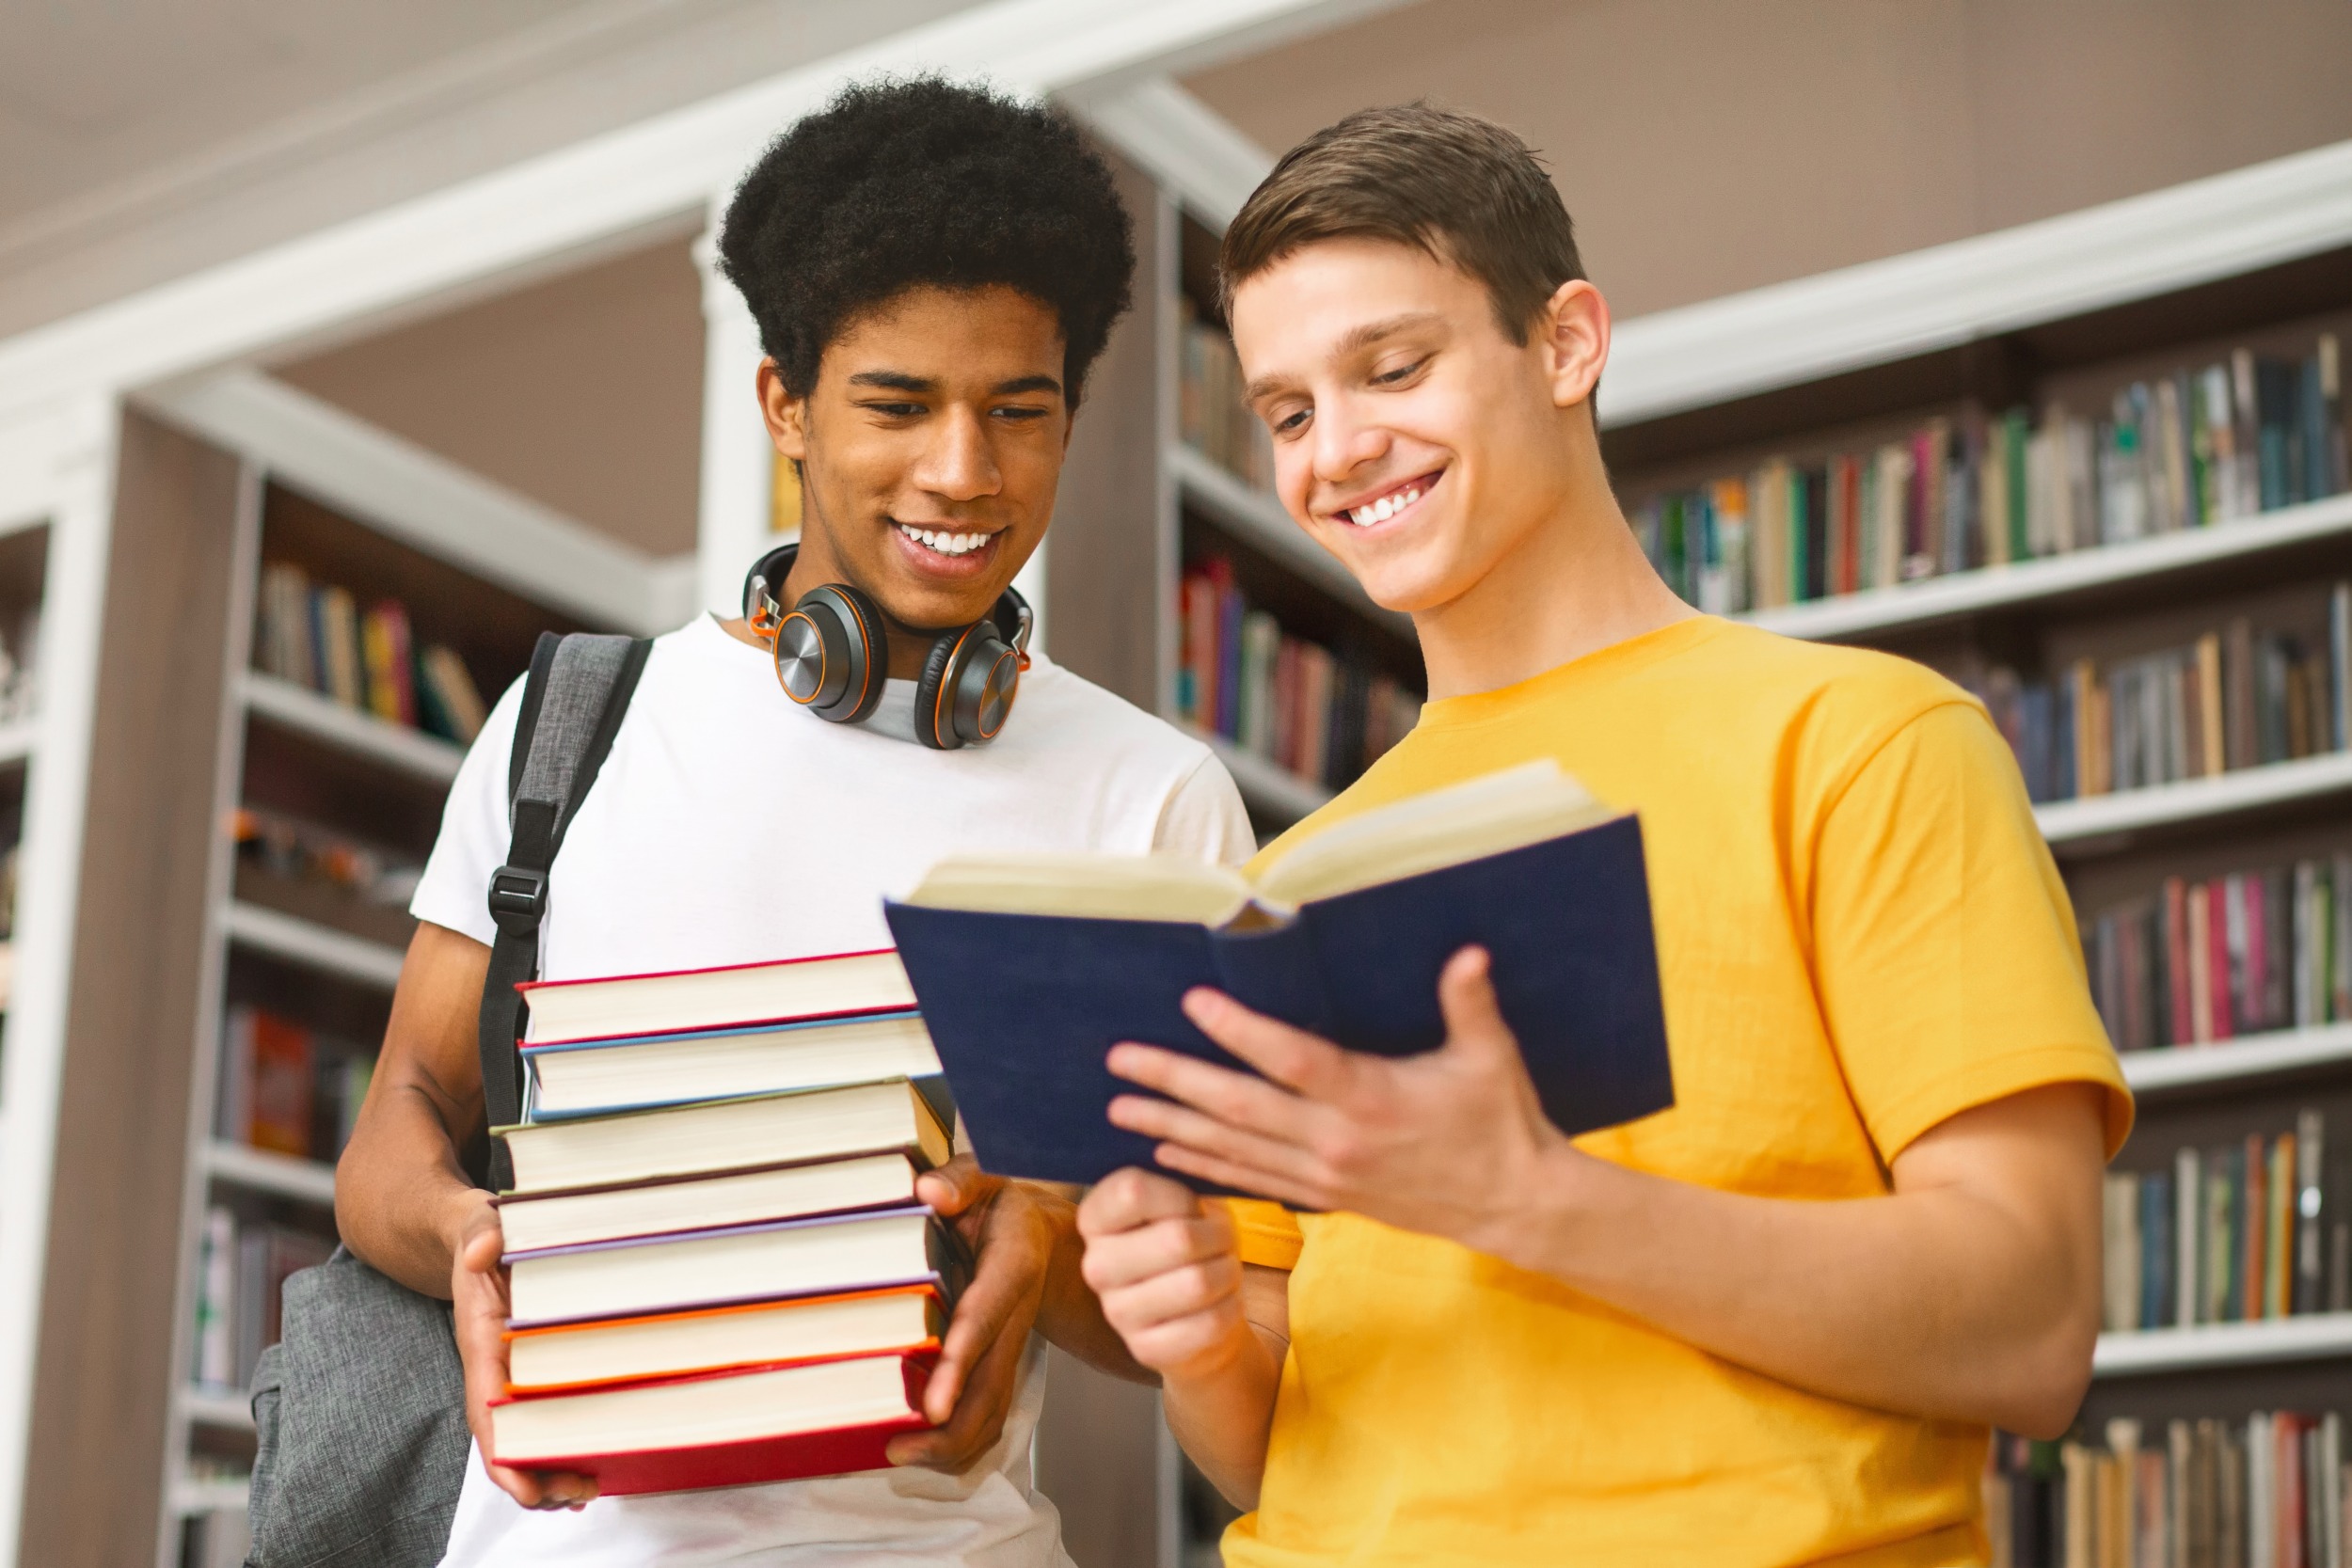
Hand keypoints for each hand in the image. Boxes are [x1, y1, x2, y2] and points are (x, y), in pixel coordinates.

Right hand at [449, 1195, 595, 1509]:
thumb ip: (480, 1233)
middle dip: (536, 1475)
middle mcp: (493, 1368)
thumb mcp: (480, 1223)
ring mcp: (513, 1372)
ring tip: (589, 1490)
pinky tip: (595, 1459)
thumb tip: (479, 1250)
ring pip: (526, 1433)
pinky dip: (564, 1440)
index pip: (485, 1408)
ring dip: (552, 1466)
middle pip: (507, 1437)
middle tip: (582, 1493)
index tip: (525, 1486)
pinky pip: (546, 1413)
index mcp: (480, 1342)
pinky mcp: (534, 1367)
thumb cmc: (480, 1232)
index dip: (502, 1452)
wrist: (471, 1236)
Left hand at [887, 1156, 1063, 1470]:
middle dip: (951, 1428)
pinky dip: (962, 1444)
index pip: (986, 1316)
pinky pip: (991, 1414)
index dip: (961, 1361)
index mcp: (1013, 1264)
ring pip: (995, 1410)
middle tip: (898, 1448)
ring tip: (901, 1456)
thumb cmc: (1001, 1201)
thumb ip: (960, 1180)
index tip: (934, 1405)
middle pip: (994, 1386)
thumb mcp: (985, 1175)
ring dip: (954, 1445)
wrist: (1044, 1230)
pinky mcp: (1002, 1363)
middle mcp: (1017, 1314)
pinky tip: (924, 1451)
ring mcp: (1012, 1345)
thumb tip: (928, 1192)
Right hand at [1076, 1169, 1251, 1380]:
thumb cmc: (1192, 1238)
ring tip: (1223, 1267)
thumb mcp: (1183, 1198)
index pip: (1133, 1190)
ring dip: (1228, 1272)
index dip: (1180, 1194)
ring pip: (1198, 1283)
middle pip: (1178, 1238)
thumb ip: (1178, 1176)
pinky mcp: (1144, 1350)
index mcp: (1095, 1217)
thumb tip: (1187, 1149)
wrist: (1196, 1311)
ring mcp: (1116, 1312)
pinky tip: (1221, 1302)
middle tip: (1221, 1239)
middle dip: (1218, 1236)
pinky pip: (1207, 1324)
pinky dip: (1229, 1308)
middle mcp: (1095, 1265)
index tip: (1191, 1203)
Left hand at [1106, 946, 1575, 1258]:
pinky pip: (1252, 1181)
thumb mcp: (1493, 1059)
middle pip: (1239, 1109)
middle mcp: (1337, 1142)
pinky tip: (1166, 1152)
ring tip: (1119, 1109)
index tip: (1193, 1003)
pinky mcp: (1327, 1197)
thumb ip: (1470, 1003)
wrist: (1515, 1207)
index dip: (1239, 1032)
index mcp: (1371, 1100)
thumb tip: (1469, 952)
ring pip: (1233, 1150)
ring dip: (1171, 1127)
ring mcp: (1326, 1176)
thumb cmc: (1502, 1125)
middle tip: (1121, 1059)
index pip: (1291, 1061)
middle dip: (1173, 1082)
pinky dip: (1205, 1166)